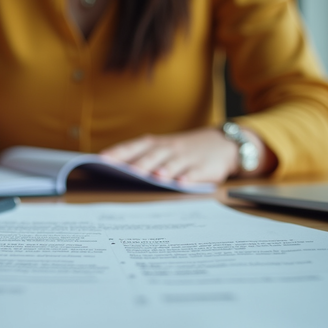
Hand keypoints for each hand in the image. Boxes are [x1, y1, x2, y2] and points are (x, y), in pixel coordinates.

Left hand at [100, 127, 274, 183]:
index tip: (103, 160)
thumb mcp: (164, 147)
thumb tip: (114, 167)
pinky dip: (189, 178)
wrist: (224, 144)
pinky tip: (182, 184)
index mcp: (157, 144)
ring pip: (173, 164)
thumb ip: (142, 156)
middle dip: (140, 163)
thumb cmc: (184, 149)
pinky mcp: (204, 168)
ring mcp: (187, 158)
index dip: (119, 153)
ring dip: (164, 170)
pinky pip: (195, 174)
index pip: (135, 147)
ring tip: (155, 177)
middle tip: (126, 171)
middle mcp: (170, 149)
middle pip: (152, 156)